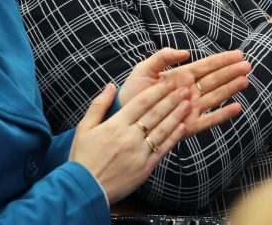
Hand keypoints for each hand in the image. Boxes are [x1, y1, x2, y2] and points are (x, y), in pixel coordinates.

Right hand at [69, 80, 190, 202]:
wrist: (84, 190)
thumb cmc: (82, 158)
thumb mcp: (84, 128)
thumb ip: (99, 105)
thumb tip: (111, 85)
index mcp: (115, 125)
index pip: (141, 102)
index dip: (157, 91)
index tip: (168, 82)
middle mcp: (129, 136)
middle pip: (155, 114)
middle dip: (171, 100)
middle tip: (185, 89)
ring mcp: (139, 152)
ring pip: (162, 130)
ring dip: (177, 116)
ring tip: (188, 104)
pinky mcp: (145, 168)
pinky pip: (162, 149)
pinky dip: (174, 138)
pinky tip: (183, 127)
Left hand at [118, 49, 249, 135]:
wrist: (124, 117)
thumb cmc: (133, 92)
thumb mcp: (144, 69)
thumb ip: (162, 57)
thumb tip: (186, 52)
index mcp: (181, 76)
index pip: (206, 66)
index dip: (222, 60)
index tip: (238, 54)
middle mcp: (190, 91)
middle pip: (215, 80)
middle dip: (231, 72)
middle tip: (248, 66)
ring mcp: (191, 108)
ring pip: (216, 96)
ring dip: (231, 89)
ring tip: (245, 81)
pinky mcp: (189, 125)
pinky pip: (209, 120)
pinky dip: (223, 114)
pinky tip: (237, 108)